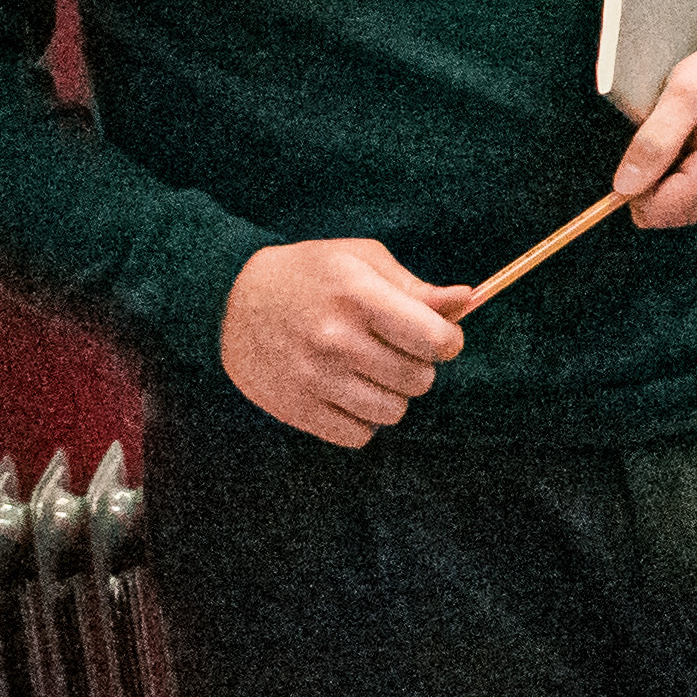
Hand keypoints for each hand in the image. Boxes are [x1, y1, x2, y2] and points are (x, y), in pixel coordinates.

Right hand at [222, 237, 465, 445]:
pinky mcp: (297, 408)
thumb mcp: (362, 261)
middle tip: (394, 349)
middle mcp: (336, 339)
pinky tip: (348, 392)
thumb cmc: (309, 275)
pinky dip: (362, 419)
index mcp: (358, 296)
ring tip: (371, 371)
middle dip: (417, 366)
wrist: (230, 300)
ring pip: (392, 412)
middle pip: (418, 380)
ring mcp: (314, 378)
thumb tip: (467, 300)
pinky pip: (358, 435)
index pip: (433, 339)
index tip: (439, 338)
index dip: (448, 342)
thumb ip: (415, 287)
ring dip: (391, 395)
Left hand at [613, 40, 696, 234]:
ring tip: (691, 140)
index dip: (638, 182)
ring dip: (673, 178)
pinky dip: (689, 179)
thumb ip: (654, 140)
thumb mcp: (684, 91)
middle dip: (658, 178)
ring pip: (678, 210)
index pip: (653, 212)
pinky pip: (695, 203)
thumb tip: (625, 186)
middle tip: (677, 138)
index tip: (651, 147)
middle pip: (665, 214)